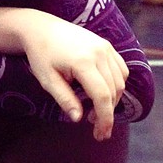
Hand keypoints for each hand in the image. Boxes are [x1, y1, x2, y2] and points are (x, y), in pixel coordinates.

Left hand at [19, 18, 128, 141]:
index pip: (102, 96)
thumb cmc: (41, 54)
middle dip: (108, 113)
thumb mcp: (47, 79)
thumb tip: (78, 119)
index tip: (100, 134)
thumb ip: (64, 99)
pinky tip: (103, 93)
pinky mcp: (107, 45)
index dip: (104, 118)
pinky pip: (121, 70)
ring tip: (96, 112)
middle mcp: (99, 52)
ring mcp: (105, 47)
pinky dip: (116, 85)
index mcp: (83, 61)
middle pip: (113, 91)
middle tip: (96, 129)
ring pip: (120, 81)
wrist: (41, 28)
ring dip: (112, 100)